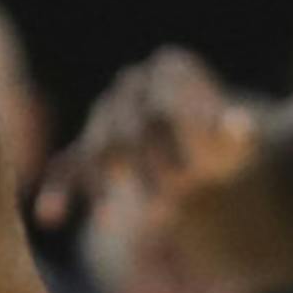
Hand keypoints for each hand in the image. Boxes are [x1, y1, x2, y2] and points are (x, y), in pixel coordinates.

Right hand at [39, 44, 260, 232]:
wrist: (203, 153)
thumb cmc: (224, 145)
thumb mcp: (239, 141)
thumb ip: (238, 133)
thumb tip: (243, 127)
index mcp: (170, 68)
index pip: (165, 103)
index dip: (174, 140)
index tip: (193, 175)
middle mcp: (132, 87)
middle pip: (129, 128)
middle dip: (145, 170)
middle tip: (168, 208)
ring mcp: (104, 115)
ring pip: (98, 148)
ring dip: (107, 186)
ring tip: (117, 223)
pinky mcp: (85, 150)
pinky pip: (66, 167)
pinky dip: (60, 191)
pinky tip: (50, 217)